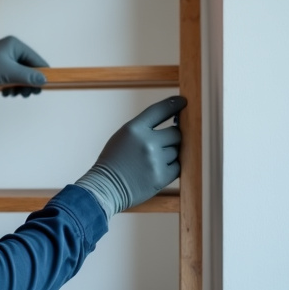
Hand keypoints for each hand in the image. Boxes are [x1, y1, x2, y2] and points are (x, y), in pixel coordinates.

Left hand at [0, 37, 48, 96]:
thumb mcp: (8, 73)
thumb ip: (27, 76)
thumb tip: (44, 80)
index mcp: (16, 45)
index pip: (37, 60)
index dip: (41, 74)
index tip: (42, 88)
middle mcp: (12, 50)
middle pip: (29, 69)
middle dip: (27, 83)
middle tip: (24, 94)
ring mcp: (5, 59)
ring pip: (20, 75)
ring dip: (18, 86)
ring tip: (10, 93)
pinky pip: (11, 78)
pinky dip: (10, 86)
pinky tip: (4, 91)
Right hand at [74, 96, 186, 217]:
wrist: (106, 188)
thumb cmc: (114, 161)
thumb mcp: (123, 136)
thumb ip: (144, 128)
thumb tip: (173, 124)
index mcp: (134, 129)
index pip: (159, 110)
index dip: (173, 104)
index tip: (182, 102)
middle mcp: (147, 142)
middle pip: (175, 133)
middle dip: (172, 138)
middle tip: (162, 145)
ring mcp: (155, 160)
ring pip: (177, 151)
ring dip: (169, 155)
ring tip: (152, 162)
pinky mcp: (161, 177)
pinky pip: (177, 167)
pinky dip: (171, 168)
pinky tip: (157, 170)